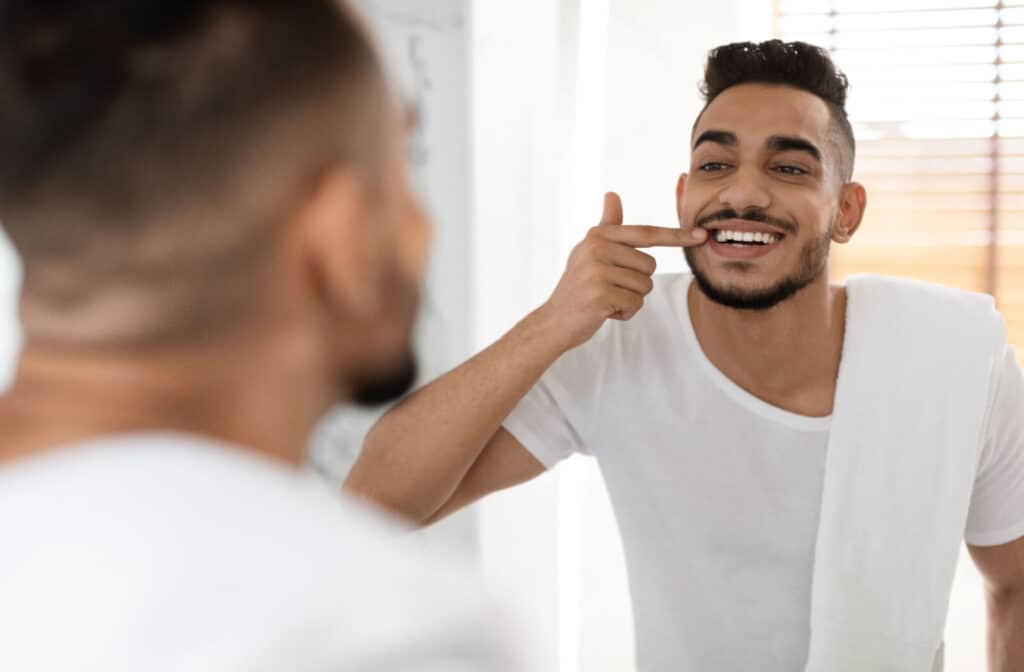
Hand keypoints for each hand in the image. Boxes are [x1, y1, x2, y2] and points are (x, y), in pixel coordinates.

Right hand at [539, 191, 706, 351]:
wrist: (554, 321)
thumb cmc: (578, 287)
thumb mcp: (590, 252)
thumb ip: (607, 226)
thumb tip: (612, 194)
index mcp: (597, 236)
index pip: (645, 233)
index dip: (675, 236)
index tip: (701, 235)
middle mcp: (596, 249)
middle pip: (650, 265)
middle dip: (637, 282)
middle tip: (609, 287)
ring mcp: (597, 271)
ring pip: (645, 286)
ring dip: (630, 299)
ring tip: (606, 299)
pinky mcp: (601, 294)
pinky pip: (635, 303)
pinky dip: (625, 312)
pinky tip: (604, 311)